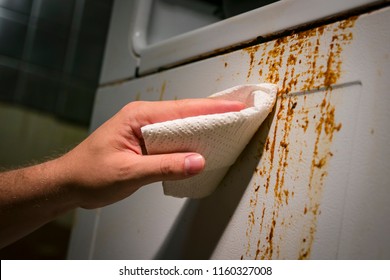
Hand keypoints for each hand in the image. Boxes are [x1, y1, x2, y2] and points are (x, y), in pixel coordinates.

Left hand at [61, 99, 244, 208]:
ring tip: (228, 129)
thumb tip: (197, 162)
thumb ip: (163, 167)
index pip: (182, 110)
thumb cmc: (89, 174)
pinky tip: (202, 148)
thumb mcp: (127, 173)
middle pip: (185, 114)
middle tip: (239, 115)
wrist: (69, 183)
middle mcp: (143, 118)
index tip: (235, 108)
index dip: (211, 109)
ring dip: (203, 129)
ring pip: (181, 127)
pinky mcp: (147, 143)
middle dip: (213, 114)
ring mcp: (145, 130)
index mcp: (138, 116)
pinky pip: (174, 140)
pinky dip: (190, 144)